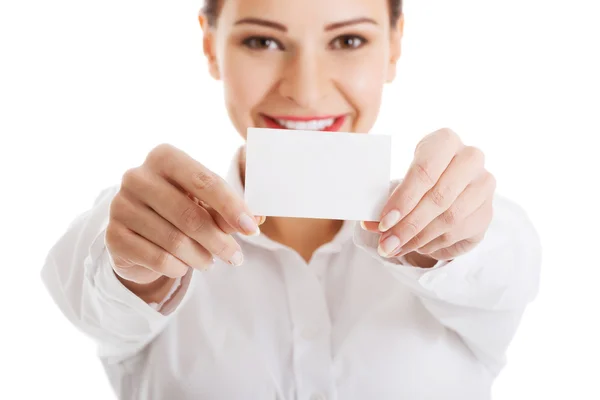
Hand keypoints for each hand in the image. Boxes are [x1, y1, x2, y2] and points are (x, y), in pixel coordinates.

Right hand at [105, 144, 262, 299]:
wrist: (138, 233)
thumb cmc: (181, 209)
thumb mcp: (207, 203)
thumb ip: (230, 209)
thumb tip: (257, 218)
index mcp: (164, 157)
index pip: (205, 181)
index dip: (232, 207)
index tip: (253, 229)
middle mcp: (137, 176)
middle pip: (190, 215)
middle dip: (220, 240)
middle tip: (236, 258)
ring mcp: (121, 205)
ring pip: (174, 241)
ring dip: (201, 257)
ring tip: (210, 261)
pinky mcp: (113, 236)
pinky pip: (157, 258)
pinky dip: (178, 267)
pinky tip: (183, 266)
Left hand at [362, 128, 495, 262]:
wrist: (448, 187)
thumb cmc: (419, 180)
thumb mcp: (401, 181)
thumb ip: (388, 200)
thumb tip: (370, 224)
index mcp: (446, 140)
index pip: (425, 170)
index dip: (404, 198)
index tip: (384, 221)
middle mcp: (471, 158)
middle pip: (439, 197)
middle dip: (409, 225)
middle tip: (386, 242)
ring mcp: (484, 185)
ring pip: (450, 217)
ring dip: (419, 238)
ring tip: (396, 247)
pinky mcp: (487, 212)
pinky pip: (459, 232)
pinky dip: (433, 243)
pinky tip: (416, 246)